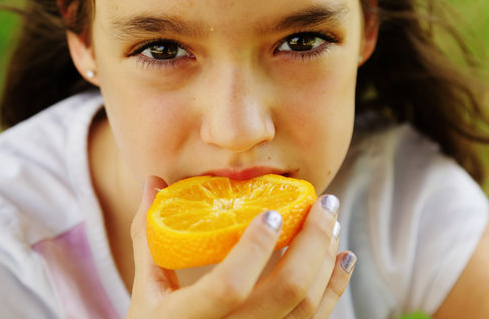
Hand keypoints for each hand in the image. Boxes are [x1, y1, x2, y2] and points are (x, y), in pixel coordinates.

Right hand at [127, 175, 355, 318]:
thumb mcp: (146, 289)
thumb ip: (149, 236)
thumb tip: (152, 182)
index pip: (228, 286)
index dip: (254, 249)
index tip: (273, 213)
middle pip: (287, 293)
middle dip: (313, 242)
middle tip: (324, 202)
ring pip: (307, 307)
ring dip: (327, 260)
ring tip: (332, 222)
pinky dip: (334, 287)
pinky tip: (342, 259)